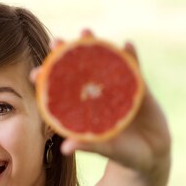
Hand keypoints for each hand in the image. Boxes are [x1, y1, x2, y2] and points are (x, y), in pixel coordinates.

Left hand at [31, 30, 171, 177]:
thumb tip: (66, 148)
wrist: (151, 154)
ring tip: (86, 32)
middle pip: (81, 72)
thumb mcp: (106, 149)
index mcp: (85, 111)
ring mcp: (117, 89)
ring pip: (104, 64)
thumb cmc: (123, 154)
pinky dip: (130, 57)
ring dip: (96, 47)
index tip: (35, 74)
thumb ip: (88, 145)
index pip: (62, 93)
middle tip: (57, 42)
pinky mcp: (138, 87)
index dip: (49, 82)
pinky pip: (134, 68)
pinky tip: (126, 45)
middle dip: (68, 55)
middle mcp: (98, 96)